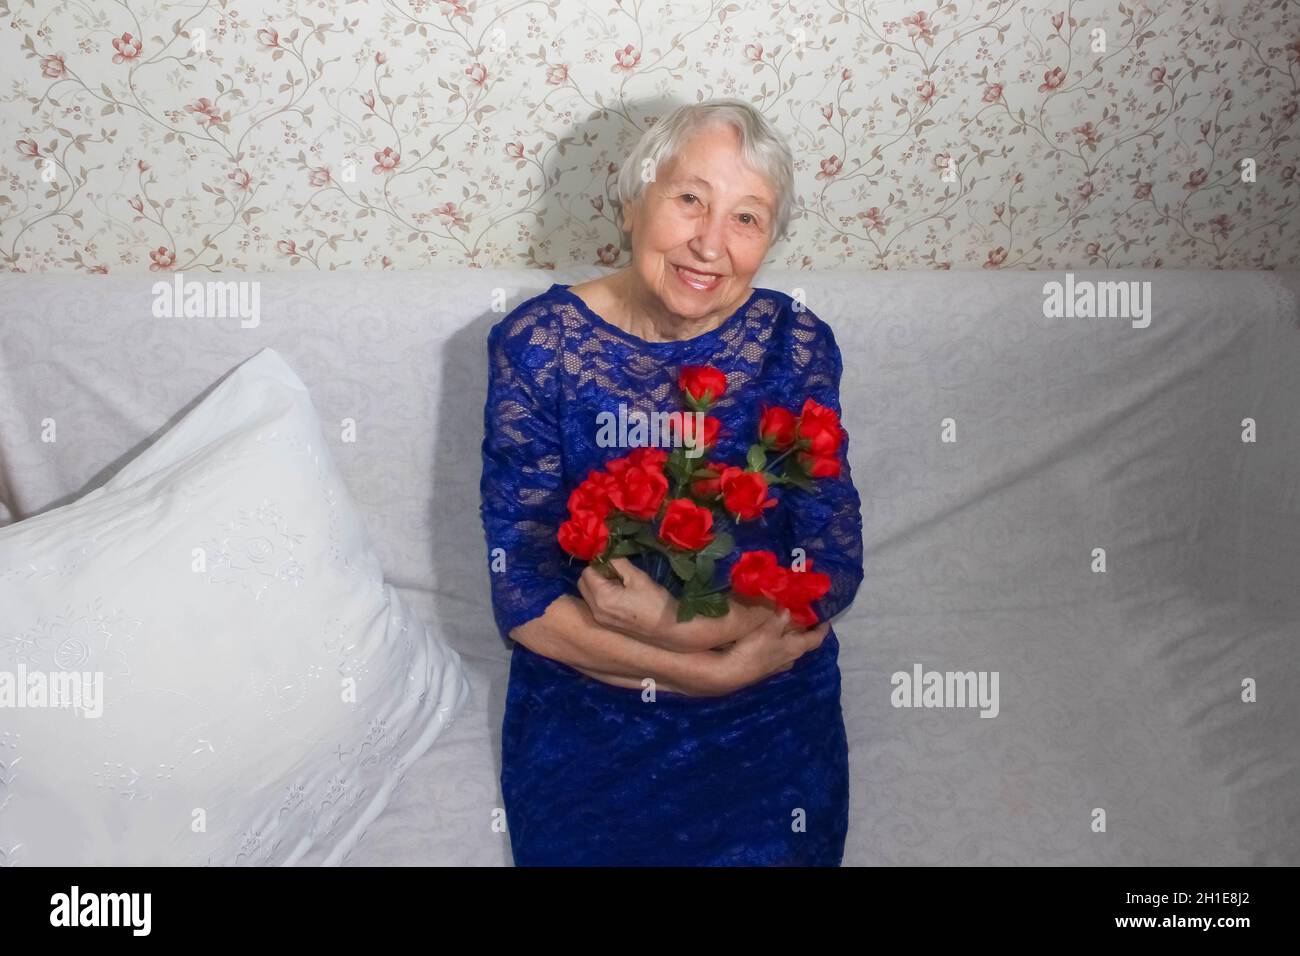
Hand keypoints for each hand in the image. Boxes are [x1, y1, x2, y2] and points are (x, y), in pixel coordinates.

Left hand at [577, 557, 680, 642]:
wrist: (670, 629)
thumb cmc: (656, 602)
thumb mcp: (637, 577)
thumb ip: (618, 562)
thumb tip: (606, 553)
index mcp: (601, 598)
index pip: (587, 571)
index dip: (600, 563)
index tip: (614, 561)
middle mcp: (595, 610)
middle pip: (583, 583)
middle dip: (595, 574)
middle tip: (615, 571)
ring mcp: (600, 620)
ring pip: (588, 594)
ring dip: (598, 585)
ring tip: (620, 583)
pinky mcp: (607, 624)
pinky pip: (595, 605)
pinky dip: (602, 596)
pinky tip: (621, 595)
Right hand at [703, 608, 829, 695]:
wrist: (733, 672)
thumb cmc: (754, 650)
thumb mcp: (767, 630)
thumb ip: (779, 619)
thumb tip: (788, 610)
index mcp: (796, 648)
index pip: (816, 639)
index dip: (822, 629)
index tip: (826, 618)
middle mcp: (791, 658)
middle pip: (805, 644)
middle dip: (807, 631)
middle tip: (806, 616)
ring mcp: (779, 664)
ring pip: (792, 648)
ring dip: (793, 636)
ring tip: (790, 622)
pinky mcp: (767, 666)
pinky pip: (780, 651)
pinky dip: (782, 641)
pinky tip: (774, 635)